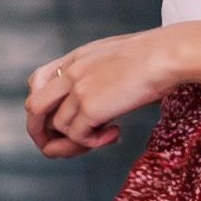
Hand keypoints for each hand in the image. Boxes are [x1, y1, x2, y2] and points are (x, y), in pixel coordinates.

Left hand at [25, 30, 178, 158]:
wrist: (166, 55)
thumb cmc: (155, 56)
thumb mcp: (117, 58)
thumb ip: (100, 76)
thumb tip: (102, 108)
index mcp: (76, 58)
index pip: (37, 81)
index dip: (42, 104)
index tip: (61, 116)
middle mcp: (71, 73)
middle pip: (34, 107)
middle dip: (40, 132)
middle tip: (60, 145)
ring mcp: (78, 90)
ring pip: (57, 127)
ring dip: (76, 142)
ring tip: (104, 137)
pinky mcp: (90, 108)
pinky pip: (78, 136)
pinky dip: (94, 143)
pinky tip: (116, 133)